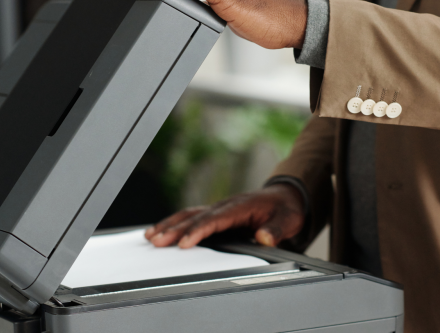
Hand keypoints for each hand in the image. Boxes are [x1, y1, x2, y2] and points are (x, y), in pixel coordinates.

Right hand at [144, 183, 304, 248]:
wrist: (285, 197)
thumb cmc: (286, 210)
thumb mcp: (288, 219)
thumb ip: (276, 230)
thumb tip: (264, 238)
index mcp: (241, 206)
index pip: (215, 219)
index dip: (199, 230)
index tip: (185, 242)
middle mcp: (226, 205)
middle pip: (196, 216)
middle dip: (175, 229)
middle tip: (156, 241)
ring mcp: (219, 208)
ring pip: (189, 215)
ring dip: (169, 225)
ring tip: (150, 237)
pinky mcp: (216, 214)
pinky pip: (191, 217)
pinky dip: (174, 224)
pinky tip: (161, 232)